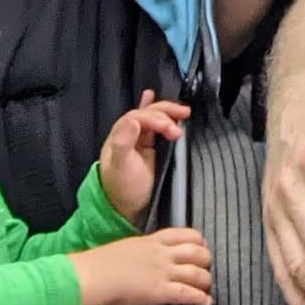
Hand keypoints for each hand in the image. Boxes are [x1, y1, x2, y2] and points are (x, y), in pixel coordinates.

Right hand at [72, 229, 212, 304]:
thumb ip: (137, 252)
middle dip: (206, 261)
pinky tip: (205, 302)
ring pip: (197, 272)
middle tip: (206, 268)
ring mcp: (162, 272)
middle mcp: (161, 254)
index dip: (199, 241)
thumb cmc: (96, 265)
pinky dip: (200, 298)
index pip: (184, 234)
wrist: (89, 277)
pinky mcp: (159, 292)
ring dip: (206, 280)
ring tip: (207, 287)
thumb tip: (137, 259)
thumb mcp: (123, 249)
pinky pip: (187, 294)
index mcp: (151, 241)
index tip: (201, 247)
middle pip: (197, 252)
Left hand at [98, 92, 189, 225]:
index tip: (173, 130)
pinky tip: (149, 95)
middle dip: (166, 114)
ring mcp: (138, 140)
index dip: (157, 119)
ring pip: (153, 117)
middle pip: (147, 113)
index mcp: (120, 136)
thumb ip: (124, 143)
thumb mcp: (121, 167)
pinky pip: (151, 124)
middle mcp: (128, 134)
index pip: (139, 117)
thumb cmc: (123, 189)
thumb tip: (134, 120)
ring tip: (183, 112)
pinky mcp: (148, 148)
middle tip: (184, 117)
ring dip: (167, 112)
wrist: (126, 210)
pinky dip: (153, 111)